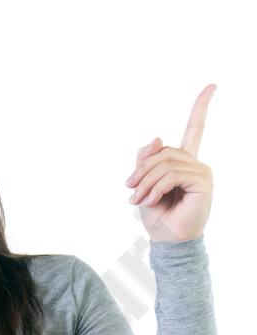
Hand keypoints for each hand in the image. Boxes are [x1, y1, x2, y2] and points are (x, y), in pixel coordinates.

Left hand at [125, 84, 216, 241]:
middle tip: (130, 190)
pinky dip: (156, 187)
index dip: (202, 106)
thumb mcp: (144, 184)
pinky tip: (150, 201)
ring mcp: (201, 172)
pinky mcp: (203, 183)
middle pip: (164, 151)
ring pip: (166, 163)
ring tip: (138, 200)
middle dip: (142, 169)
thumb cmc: (157, 216)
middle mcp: (195, 164)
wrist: (166, 241)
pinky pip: (173, 175)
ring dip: (146, 182)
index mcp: (184, 162)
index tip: (212, 85)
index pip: (195, 129)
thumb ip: (147, 160)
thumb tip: (158, 137)